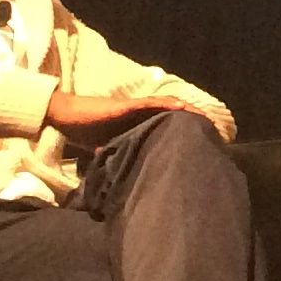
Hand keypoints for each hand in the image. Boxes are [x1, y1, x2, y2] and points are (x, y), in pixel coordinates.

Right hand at [45, 84, 230, 143]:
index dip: (185, 131)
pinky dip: (166, 105)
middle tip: (215, 131)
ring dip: (186, 110)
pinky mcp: (125, 106)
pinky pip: (149, 104)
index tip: (204, 141)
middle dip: (193, 122)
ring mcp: (133, 108)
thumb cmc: (84, 131)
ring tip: (205, 118)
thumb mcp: (105, 149)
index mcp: (136, 124)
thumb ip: (116, 157)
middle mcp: (139, 114)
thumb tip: (120, 177)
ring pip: (166, 107)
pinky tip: (181, 107)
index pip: (166, 126)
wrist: (65, 117)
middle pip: (172, 115)